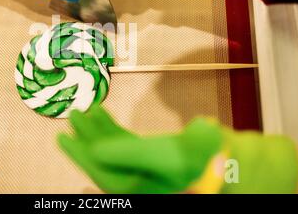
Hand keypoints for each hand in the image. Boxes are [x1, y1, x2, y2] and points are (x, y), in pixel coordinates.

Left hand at [58, 105, 297, 193]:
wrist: (236, 161)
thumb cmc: (202, 161)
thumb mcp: (164, 156)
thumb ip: (127, 152)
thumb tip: (98, 149)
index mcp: (138, 186)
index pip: (101, 172)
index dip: (80, 155)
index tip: (62, 137)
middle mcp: (138, 178)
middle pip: (104, 158)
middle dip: (87, 137)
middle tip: (72, 116)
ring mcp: (145, 165)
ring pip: (113, 147)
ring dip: (99, 129)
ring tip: (86, 110)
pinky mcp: (154, 152)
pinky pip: (126, 140)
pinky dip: (114, 127)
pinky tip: (105, 114)